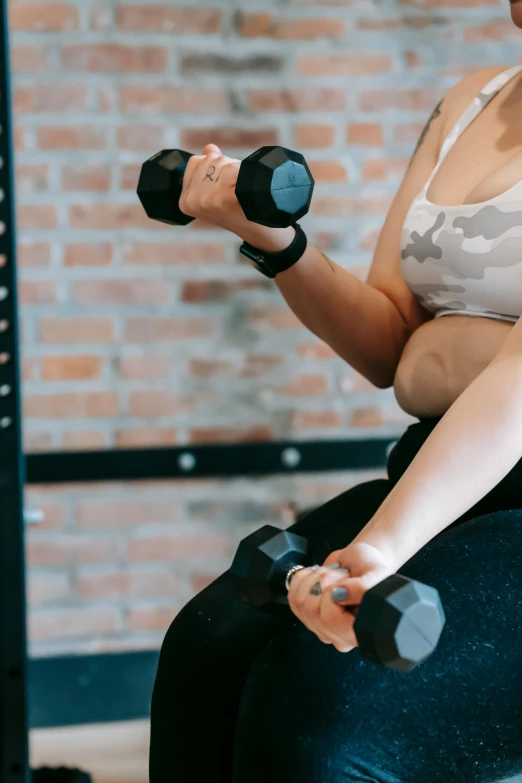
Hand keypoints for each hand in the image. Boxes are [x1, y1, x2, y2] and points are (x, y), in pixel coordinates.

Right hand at [178, 143, 296, 250]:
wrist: (264, 234)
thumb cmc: (243, 212)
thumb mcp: (218, 192)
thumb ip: (210, 169)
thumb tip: (209, 148)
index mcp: (185, 201)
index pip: (195, 162)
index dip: (215, 169)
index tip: (224, 190)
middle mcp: (192, 201)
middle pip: (209, 159)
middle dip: (226, 169)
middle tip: (236, 192)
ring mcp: (206, 200)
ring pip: (222, 161)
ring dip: (237, 171)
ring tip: (243, 193)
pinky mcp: (224, 198)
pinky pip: (233, 169)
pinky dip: (245, 174)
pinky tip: (248, 193)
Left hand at [287, 541, 395, 652]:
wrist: (360, 563)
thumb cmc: (372, 570)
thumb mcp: (378, 575)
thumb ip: (364, 588)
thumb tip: (338, 594)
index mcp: (361, 633)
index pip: (329, 619)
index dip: (332, 593)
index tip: (347, 580)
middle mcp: (340, 636)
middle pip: (310, 610)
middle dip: (324, 580)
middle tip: (341, 575)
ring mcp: (321, 628)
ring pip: (299, 602)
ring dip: (314, 578)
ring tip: (333, 575)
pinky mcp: (307, 616)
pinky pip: (292, 597)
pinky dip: (303, 578)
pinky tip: (319, 576)